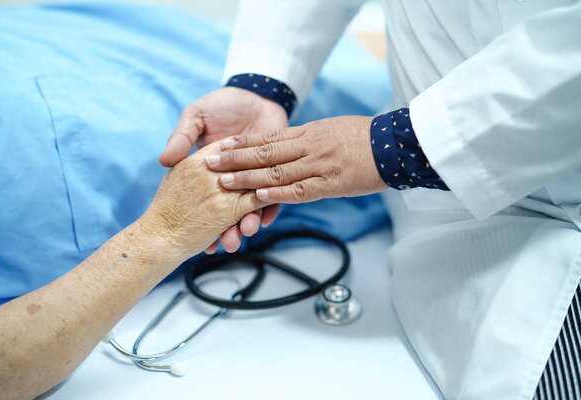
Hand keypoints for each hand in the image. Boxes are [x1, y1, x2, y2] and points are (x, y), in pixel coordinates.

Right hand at [159, 87, 286, 252]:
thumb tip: (164, 159)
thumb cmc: (222, 104)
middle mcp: (228, 177)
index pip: (200, 193)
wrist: (257, 95)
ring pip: (246, 207)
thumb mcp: (196, 116)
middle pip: (223, 207)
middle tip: (222, 243)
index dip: (195, 213)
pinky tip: (260, 223)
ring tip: (241, 236)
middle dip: (223, 228)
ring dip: (243, 224)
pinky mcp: (271, 175)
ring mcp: (250, 178)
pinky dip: (265, 212)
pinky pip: (269, 197)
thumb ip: (182, 137)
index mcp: (208, 166)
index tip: (191, 232)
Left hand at [205, 116, 387, 202]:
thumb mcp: (329, 130)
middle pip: (264, 154)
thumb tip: (284, 147)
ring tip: (223, 182)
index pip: (267, 138)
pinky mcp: (330, 184)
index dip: (241, 143)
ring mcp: (318, 165)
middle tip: (209, 163)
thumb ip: (306, 139)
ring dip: (247, 178)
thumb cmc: (361, 137)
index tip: (220, 145)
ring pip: (276, 172)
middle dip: (234, 159)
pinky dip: (276, 194)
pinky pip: (298, 190)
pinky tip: (257, 198)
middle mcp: (308, 147)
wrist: (392, 145)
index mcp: (307, 133)